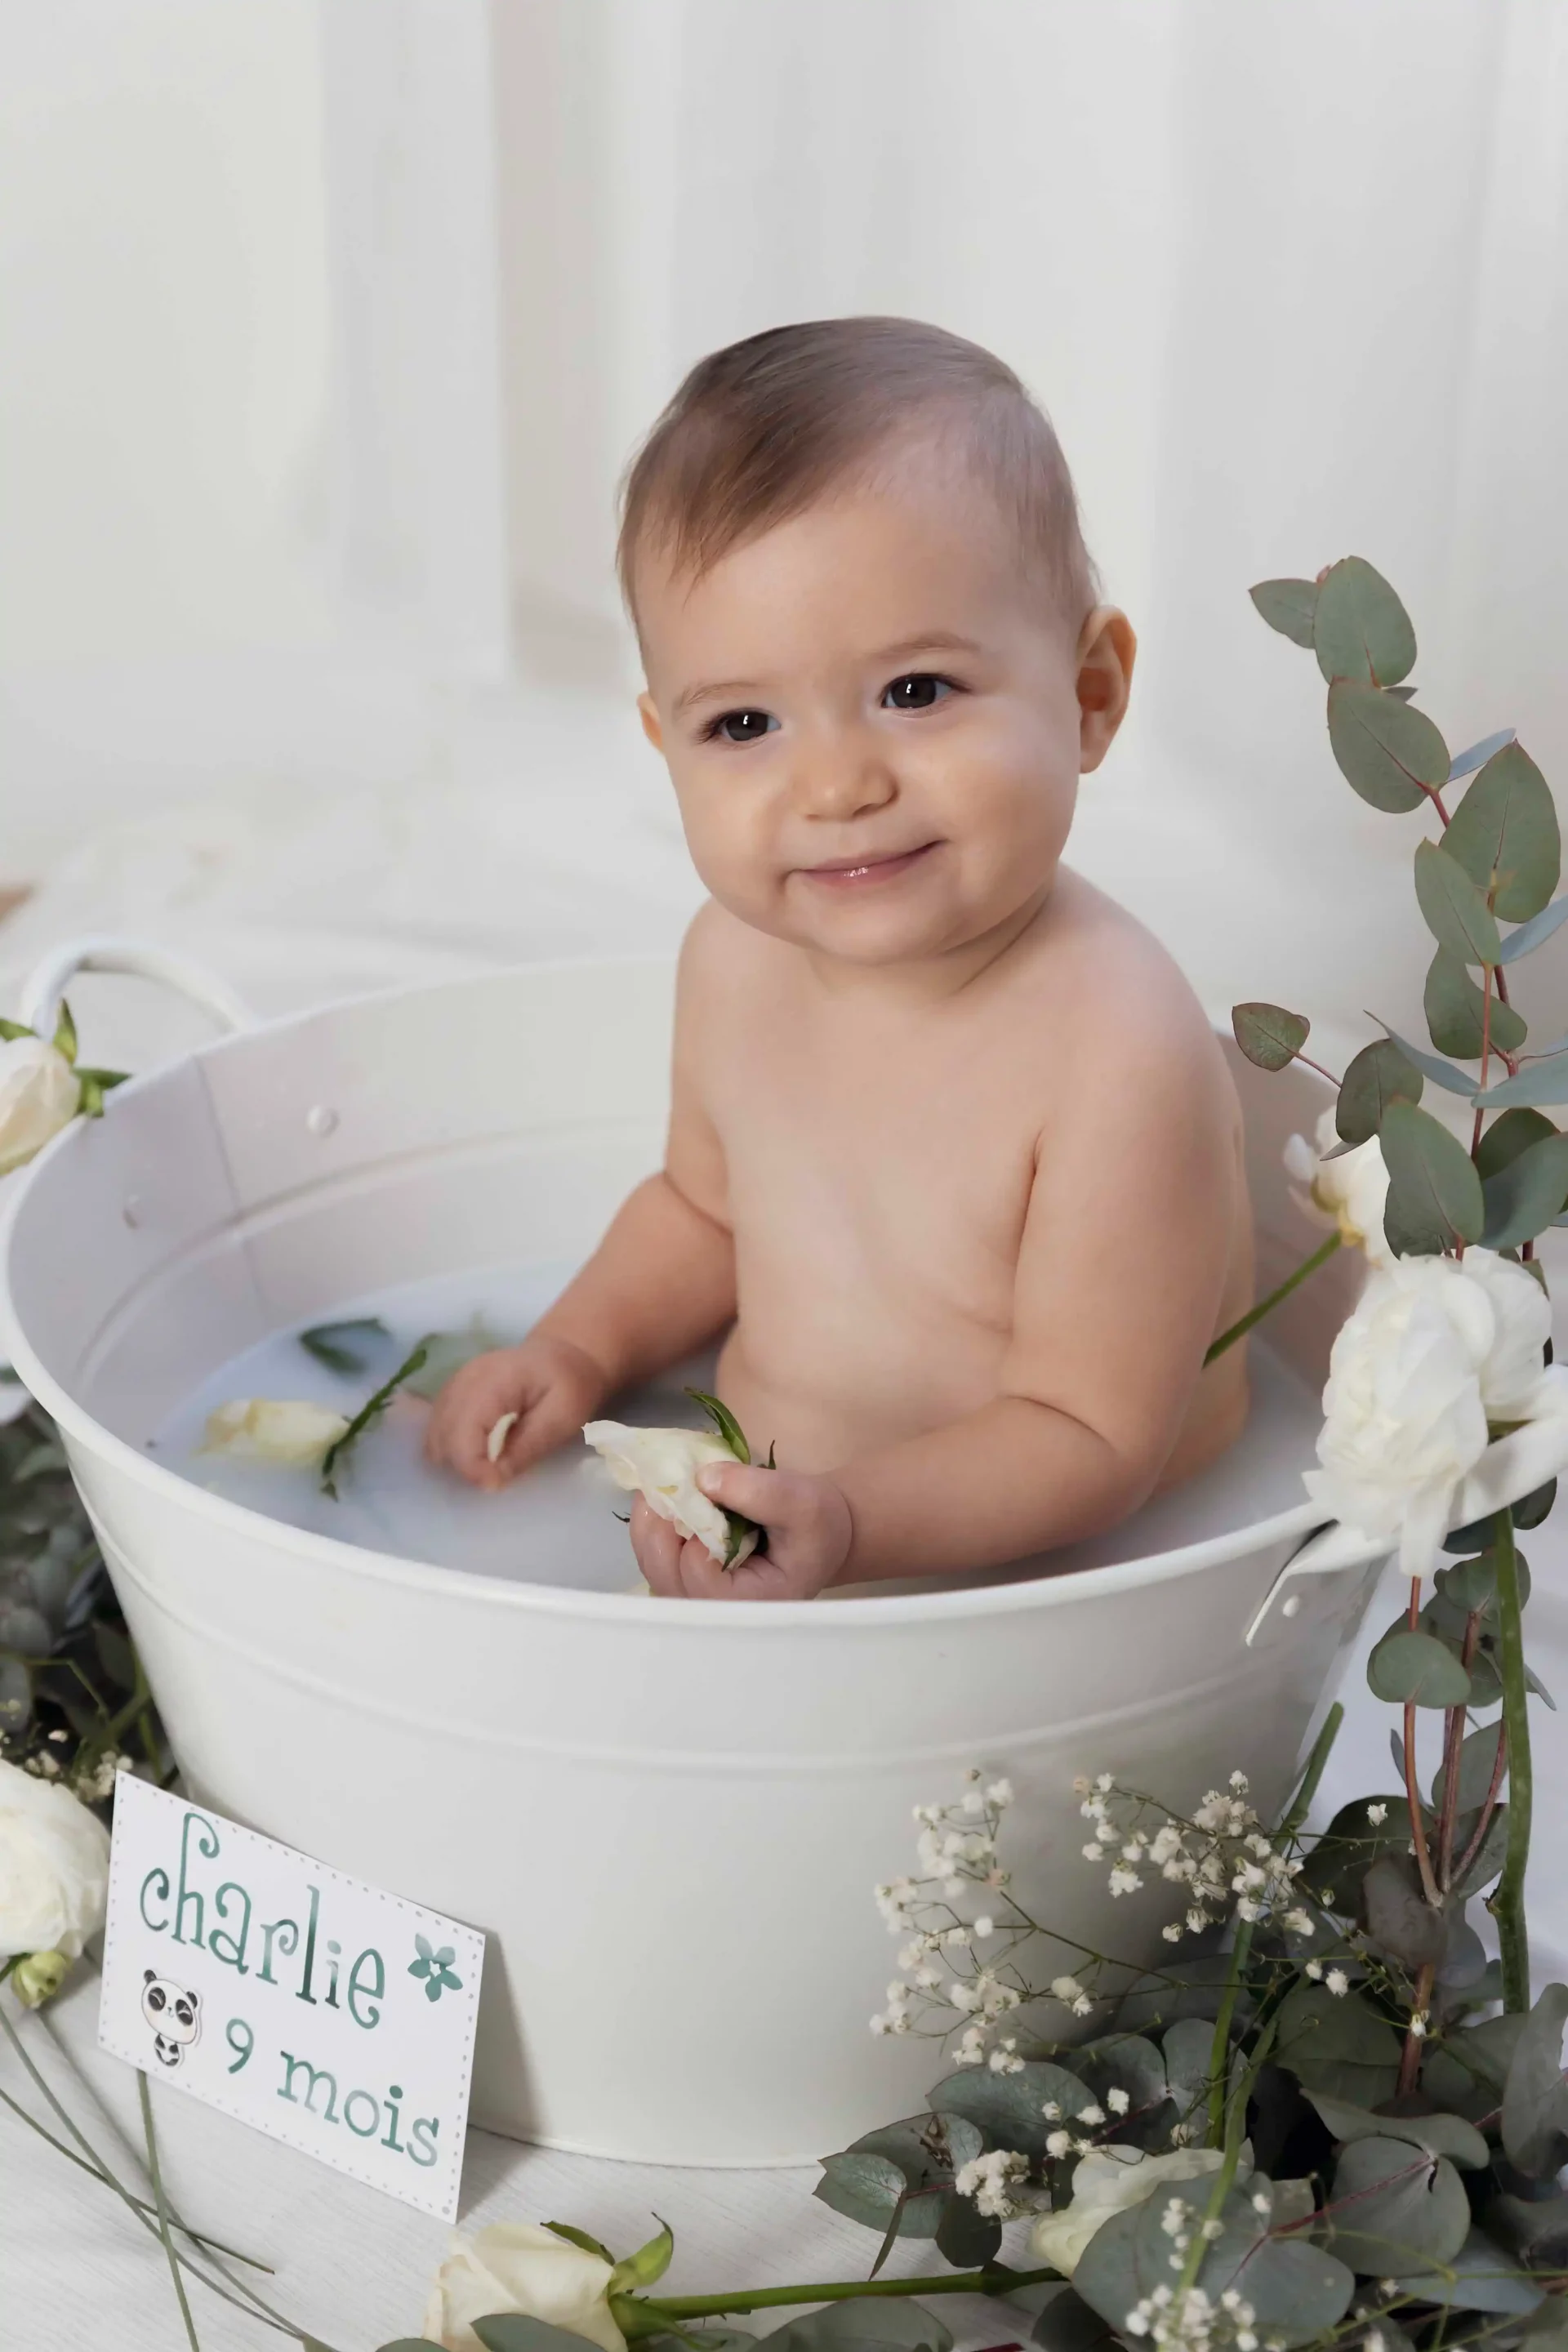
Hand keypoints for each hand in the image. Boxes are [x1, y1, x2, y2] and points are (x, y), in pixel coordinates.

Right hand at [423, 1335, 608, 1489]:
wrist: (563, 1356)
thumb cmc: (570, 1384)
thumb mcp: (563, 1416)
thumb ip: (530, 1445)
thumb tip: (495, 1479)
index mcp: (490, 1381)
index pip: (461, 1433)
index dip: (473, 1467)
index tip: (497, 1484)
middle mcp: (461, 1382)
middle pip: (442, 1438)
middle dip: (467, 1466)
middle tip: (500, 1472)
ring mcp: (452, 1387)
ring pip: (434, 1438)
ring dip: (459, 1459)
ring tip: (493, 1460)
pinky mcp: (451, 1396)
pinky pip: (439, 1431)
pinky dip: (455, 1449)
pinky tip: (484, 1448)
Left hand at [632, 1461, 852, 1599]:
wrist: (818, 1535)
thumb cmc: (817, 1526)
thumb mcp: (802, 1501)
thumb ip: (758, 1491)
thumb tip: (702, 1479)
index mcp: (751, 1603)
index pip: (699, 1574)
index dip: (696, 1531)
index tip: (709, 1495)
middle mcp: (718, 1613)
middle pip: (666, 1574)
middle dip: (660, 1524)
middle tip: (669, 1484)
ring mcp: (698, 1600)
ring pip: (653, 1565)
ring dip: (650, 1523)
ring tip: (664, 1488)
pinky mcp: (686, 1582)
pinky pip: (654, 1558)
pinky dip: (652, 1527)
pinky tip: (665, 1501)